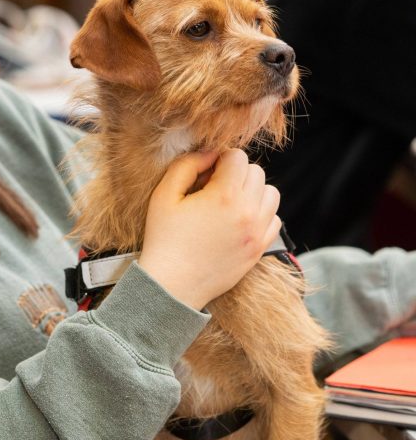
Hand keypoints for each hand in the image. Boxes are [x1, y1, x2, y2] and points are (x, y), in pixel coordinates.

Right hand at [137, 149, 280, 310]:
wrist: (172, 284)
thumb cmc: (165, 237)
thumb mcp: (164, 193)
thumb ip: (187, 164)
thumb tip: (209, 154)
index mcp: (224, 195)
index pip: (238, 156)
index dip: (219, 158)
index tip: (205, 172)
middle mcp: (248, 212)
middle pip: (257, 172)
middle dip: (236, 172)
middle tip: (213, 186)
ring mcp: (257, 232)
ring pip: (271, 193)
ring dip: (253, 191)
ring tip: (229, 201)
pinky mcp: (260, 249)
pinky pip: (274, 219)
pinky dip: (260, 213)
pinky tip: (238, 219)